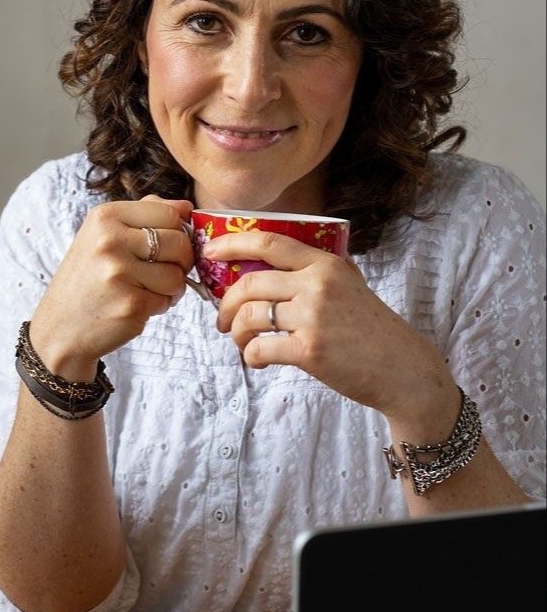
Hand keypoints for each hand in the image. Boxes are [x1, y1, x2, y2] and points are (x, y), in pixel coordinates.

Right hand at [29, 196, 194, 378]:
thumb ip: (144, 215)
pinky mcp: (130, 303)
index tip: (165, 245)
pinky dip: (159, 306)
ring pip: (178, 274)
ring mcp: (120, 272)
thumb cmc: (87, 279)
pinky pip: (168, 300)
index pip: (169, 213)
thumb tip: (187, 206)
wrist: (60, 327)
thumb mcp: (103, 236)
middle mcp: (110, 240)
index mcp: (104, 216)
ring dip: (171, 287)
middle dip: (180, 261)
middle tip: (161, 271)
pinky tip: (136, 305)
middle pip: (179, 242)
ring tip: (146, 289)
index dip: (177, 232)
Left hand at [209, 231, 457, 425]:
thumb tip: (270, 260)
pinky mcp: (310, 350)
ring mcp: (313, 317)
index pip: (268, 242)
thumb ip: (318, 269)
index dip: (232, 243)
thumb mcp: (350, 284)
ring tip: (242, 342)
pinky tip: (258, 360)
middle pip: (249, 284)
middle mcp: (317, 284)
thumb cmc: (372, 329)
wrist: (401, 368)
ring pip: (249, 317)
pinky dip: (251, 356)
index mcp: (325, 264)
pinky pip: (260, 348)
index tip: (210, 251)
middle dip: (225, 304)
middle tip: (222, 320)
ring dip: (236, 333)